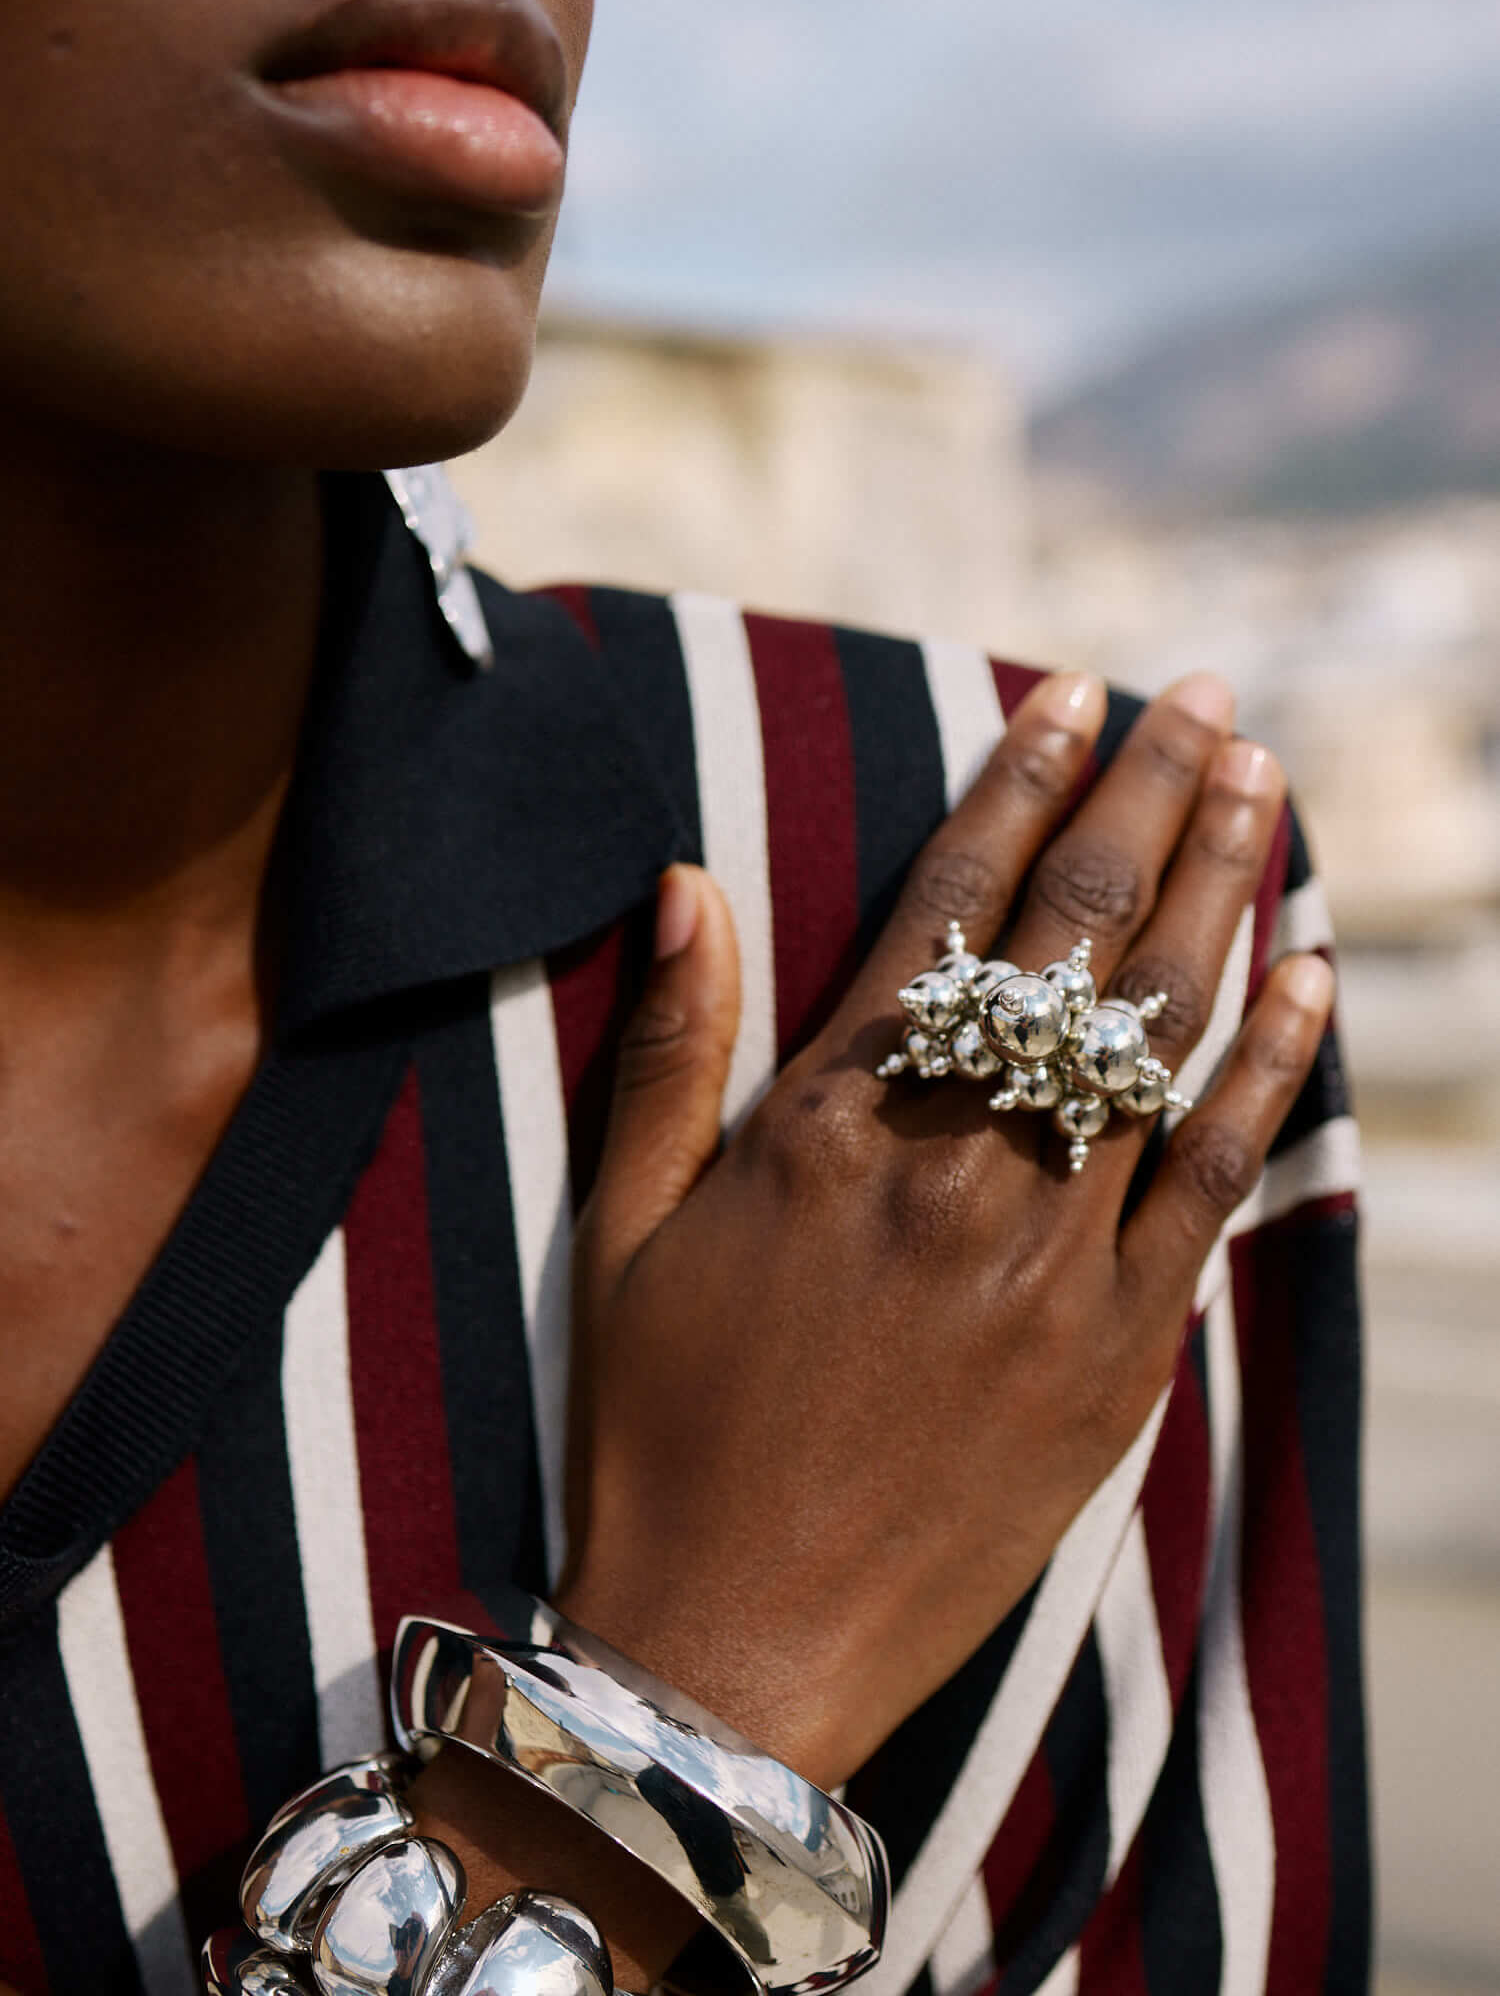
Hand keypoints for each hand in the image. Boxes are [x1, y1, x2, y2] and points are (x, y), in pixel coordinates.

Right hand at [558, 670, 1332, 1789]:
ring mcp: (1050, 1261)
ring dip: (1223, 893)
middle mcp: (951, 1169)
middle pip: (1076, 941)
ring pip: (1163, 1034)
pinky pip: (1214, 1178)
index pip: (947, 907)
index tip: (1077, 693)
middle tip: (1207, 700)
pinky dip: (1270, 1065)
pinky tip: (1311, 973)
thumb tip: (689, 881)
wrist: (733, 1650)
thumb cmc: (660, 1431)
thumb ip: (669, 1048)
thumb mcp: (623, 1230)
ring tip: (1264, 785)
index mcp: (824, 1127)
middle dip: (1149, 799)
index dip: (1020, 783)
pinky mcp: (1118, 1352)